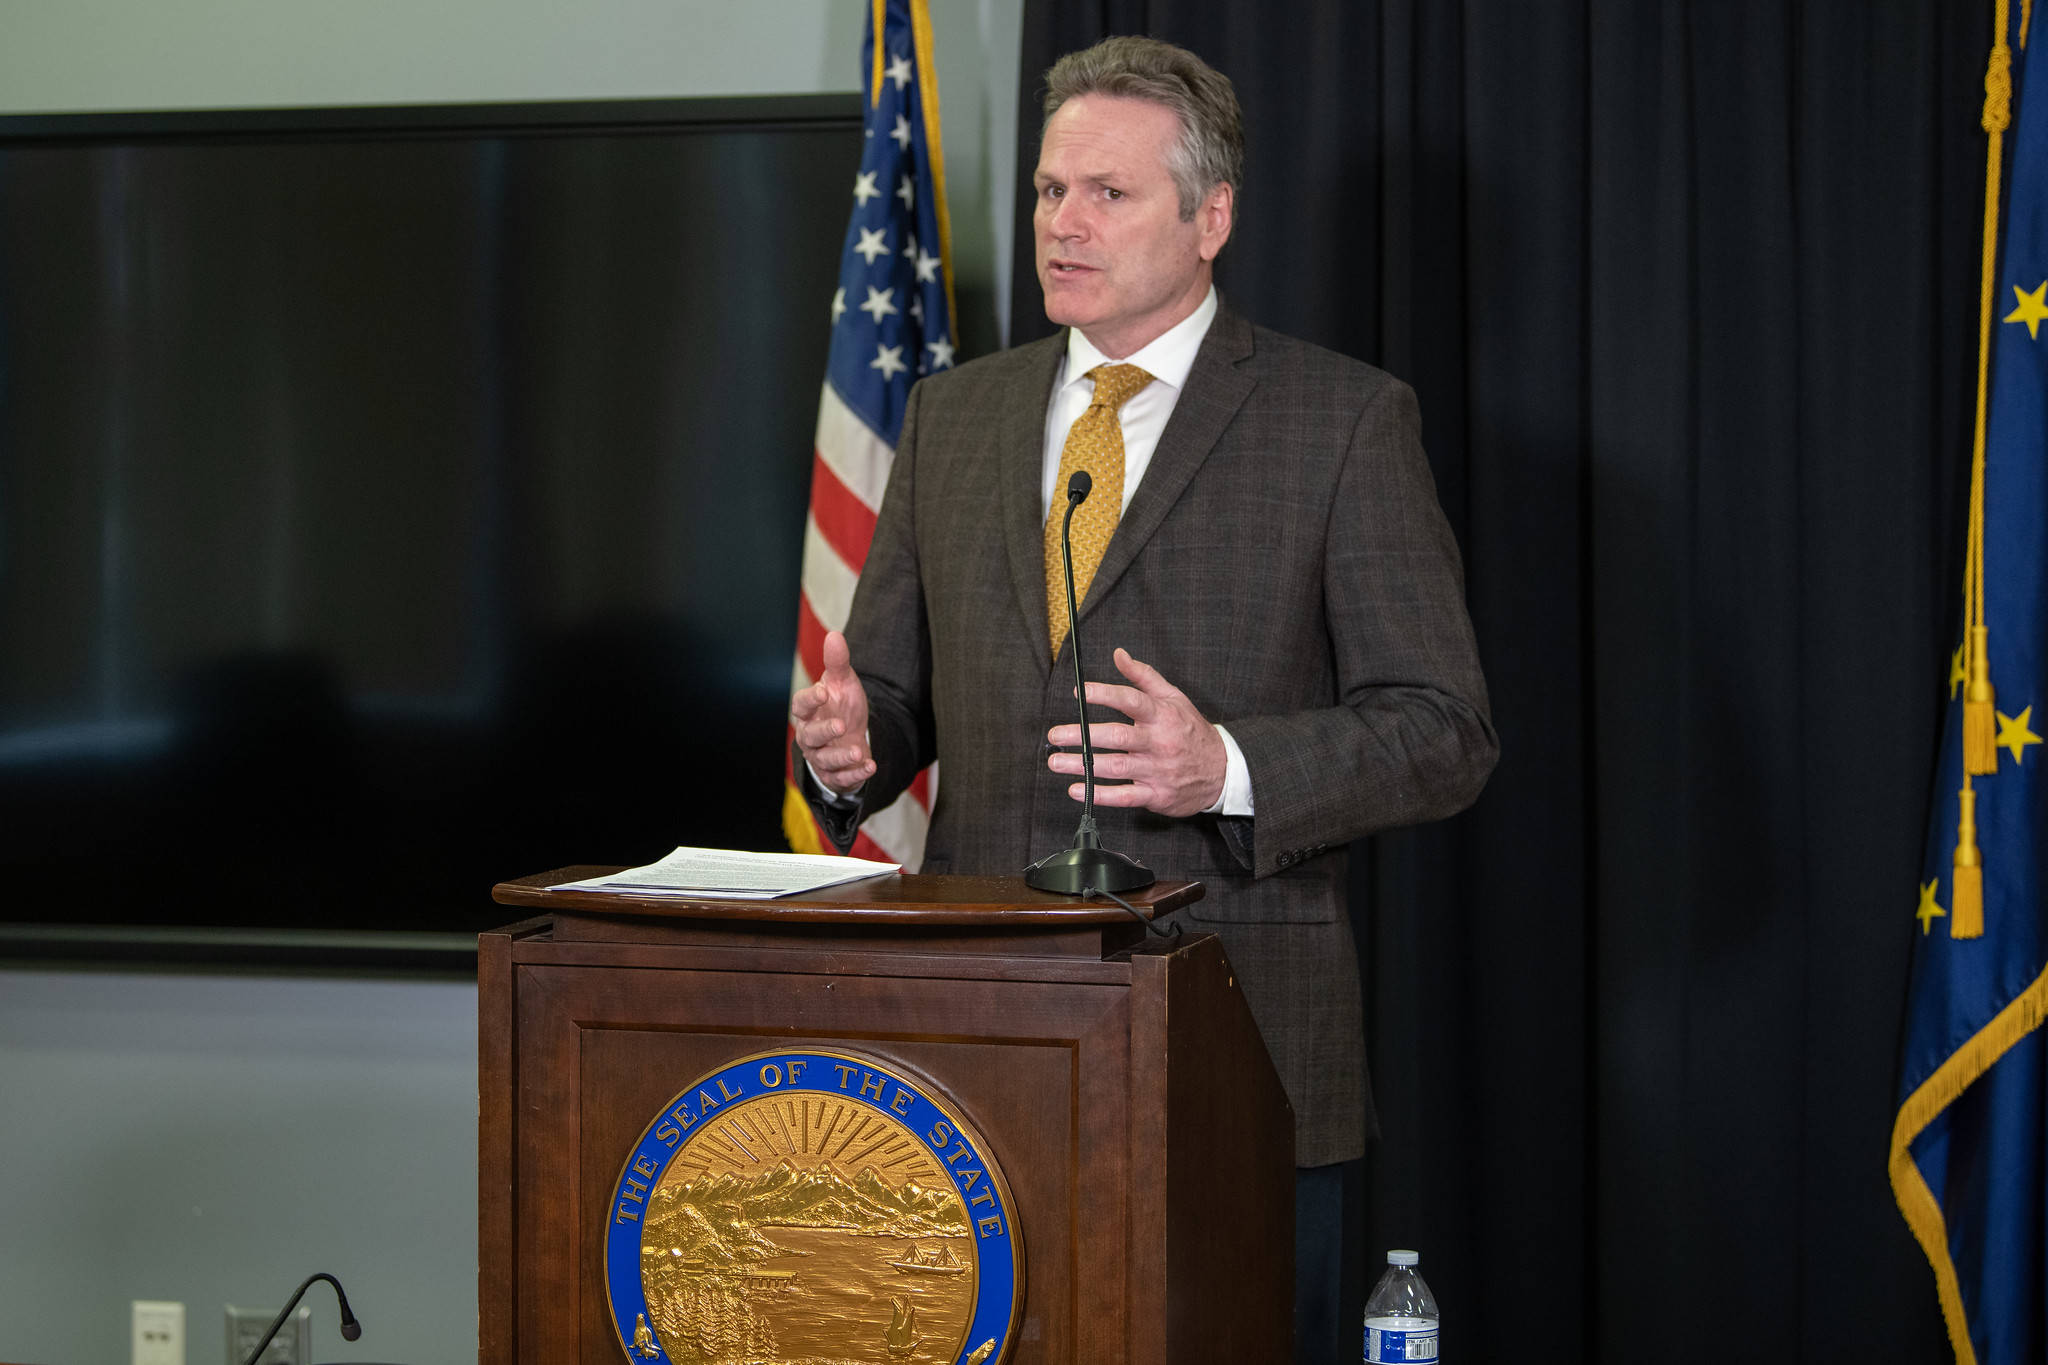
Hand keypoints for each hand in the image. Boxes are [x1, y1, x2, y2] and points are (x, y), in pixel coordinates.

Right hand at [790, 631, 874, 793]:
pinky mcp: (835, 775)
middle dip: (824, 731)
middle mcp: (810, 736)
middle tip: (841, 725)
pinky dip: (855, 775)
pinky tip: (870, 767)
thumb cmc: (841, 707)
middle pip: (810, 736)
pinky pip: (841, 778)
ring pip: (825, 760)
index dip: (810, 700)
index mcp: (808, 712)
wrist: (853, 736)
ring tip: (859, 751)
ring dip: (841, 757)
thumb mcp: (842, 683)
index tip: (823, 691)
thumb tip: (834, 635)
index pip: (800, 705)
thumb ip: (837, 663)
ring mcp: (821, 757)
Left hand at [1046, 647, 1225, 817]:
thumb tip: (1119, 654)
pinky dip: (1101, 795)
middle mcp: (1159, 742)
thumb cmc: (1192, 731)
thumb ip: (1144, 677)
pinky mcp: (1157, 795)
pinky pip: (1126, 796)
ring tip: (1057, 762)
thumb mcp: (1174, 698)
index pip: (1131, 701)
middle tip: (1056, 734)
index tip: (1080, 692)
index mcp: (1162, 716)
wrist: (1223, 771)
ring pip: (1116, 767)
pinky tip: (1077, 789)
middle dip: (1083, 735)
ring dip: (1083, 765)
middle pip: (1117, 736)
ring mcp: (1158, 770)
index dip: (1104, 695)